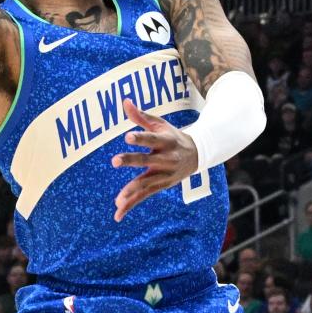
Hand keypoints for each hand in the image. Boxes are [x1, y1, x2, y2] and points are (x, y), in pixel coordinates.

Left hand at [112, 100, 198, 220]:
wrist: (197, 154)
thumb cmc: (172, 136)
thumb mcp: (160, 124)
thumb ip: (140, 116)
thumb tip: (124, 101)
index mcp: (165, 140)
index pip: (151, 138)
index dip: (140, 138)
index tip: (128, 137)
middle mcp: (166, 158)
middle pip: (146, 160)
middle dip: (131, 160)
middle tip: (115, 161)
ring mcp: (164, 174)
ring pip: (146, 183)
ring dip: (131, 191)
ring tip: (118, 199)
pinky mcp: (162, 185)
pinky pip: (144, 196)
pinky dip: (131, 204)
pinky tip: (118, 211)